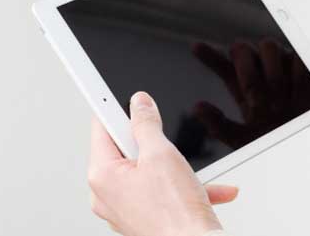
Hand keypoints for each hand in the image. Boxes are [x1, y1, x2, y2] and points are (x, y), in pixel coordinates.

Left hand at [88, 92, 238, 235]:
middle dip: (152, 142)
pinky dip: (182, 185)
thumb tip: (139, 104)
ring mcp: (125, 207)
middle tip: (167, 144)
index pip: (102, 127)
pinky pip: (160, 190)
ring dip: (174, 166)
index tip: (116, 94)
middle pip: (126, 148)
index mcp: (102, 175)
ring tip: (189, 172)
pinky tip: (208, 187)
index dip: (115, 108)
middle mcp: (107, 194)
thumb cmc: (176, 214)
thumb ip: (146, 124)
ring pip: (148, 170)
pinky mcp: (142, 216)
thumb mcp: (162, 154)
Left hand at [192, 40, 309, 147]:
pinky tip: (296, 92)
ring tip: (278, 100)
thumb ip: (220, 126)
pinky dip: (293, 72)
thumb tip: (198, 107)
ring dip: (270, 72)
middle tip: (253, 98)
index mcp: (243, 86)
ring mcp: (282, 65)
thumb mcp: (244, 139)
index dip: (209, 55)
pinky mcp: (303, 65)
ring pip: (267, 45)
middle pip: (242, 49)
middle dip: (246, 71)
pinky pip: (294, 55)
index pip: (223, 65)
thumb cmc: (276, 138)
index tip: (196, 48)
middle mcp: (260, 71)